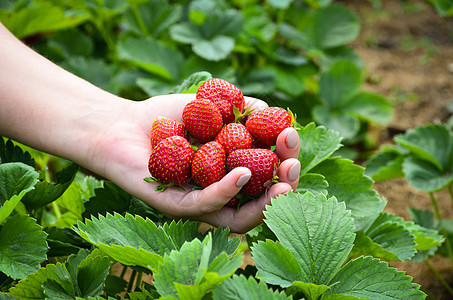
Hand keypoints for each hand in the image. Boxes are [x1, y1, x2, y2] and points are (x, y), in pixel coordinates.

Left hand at [87, 94, 300, 232]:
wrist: (122, 125)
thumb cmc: (167, 118)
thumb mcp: (212, 106)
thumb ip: (244, 110)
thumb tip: (275, 113)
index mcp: (232, 172)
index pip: (269, 176)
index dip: (286, 160)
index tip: (291, 136)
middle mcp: (220, 193)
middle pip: (262, 201)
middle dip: (285, 183)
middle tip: (293, 164)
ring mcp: (200, 204)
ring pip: (240, 217)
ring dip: (266, 200)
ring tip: (283, 180)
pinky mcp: (177, 206)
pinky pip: (207, 205)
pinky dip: (228, 191)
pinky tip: (243, 174)